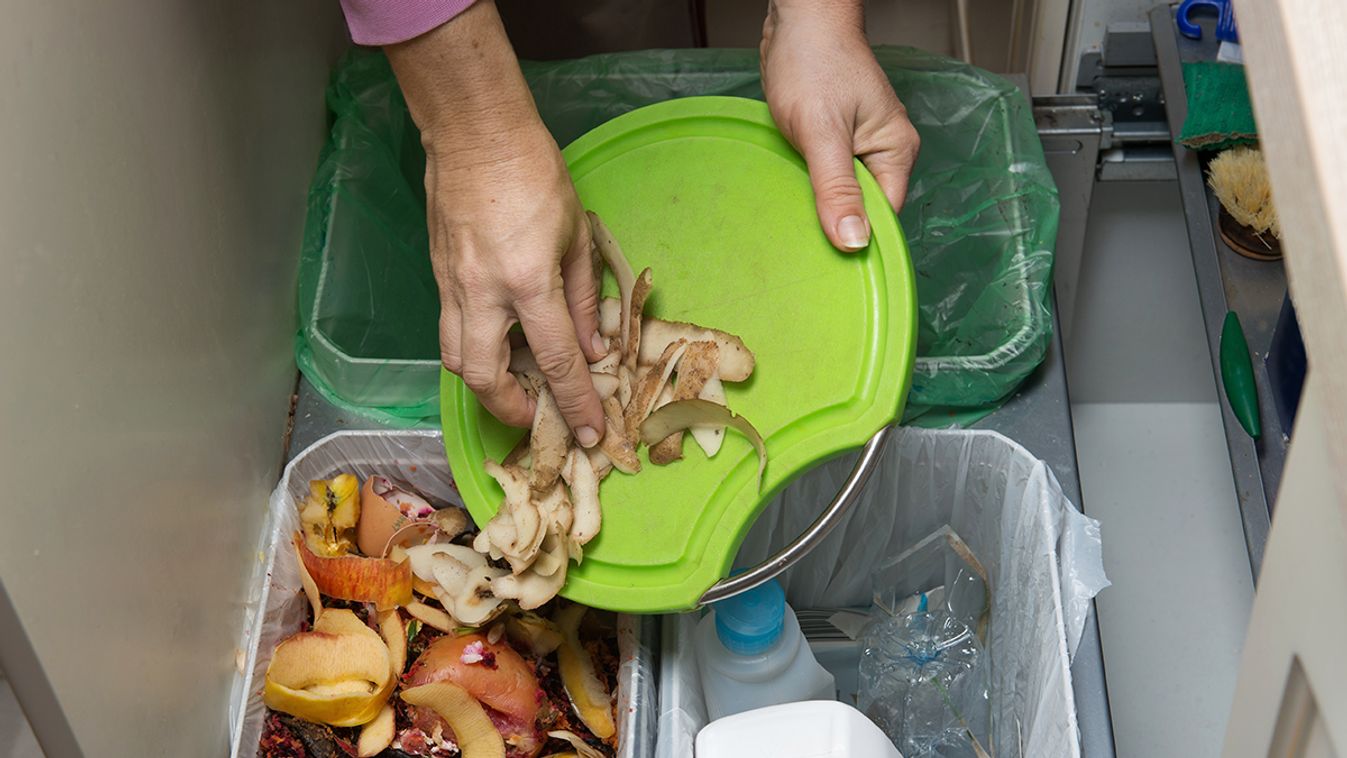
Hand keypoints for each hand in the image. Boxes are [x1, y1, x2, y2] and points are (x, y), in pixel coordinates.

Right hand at [387, 1, 604, 444]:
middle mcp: (482, 292)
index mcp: (528, 281)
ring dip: (485, 383)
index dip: (574, 401)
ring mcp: (452, 285)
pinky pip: (451, 328)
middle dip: (510, 408)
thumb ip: (585, 298)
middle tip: (537, 412)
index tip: (590, 429)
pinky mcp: (437, 275)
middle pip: (483, 377)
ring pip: (456, 358)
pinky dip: (475, 348)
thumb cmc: (535, 174)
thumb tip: (593, 348)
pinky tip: (500, 340)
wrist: (475, 133)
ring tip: (516, 382)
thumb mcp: (577, 236)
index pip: (555, 359)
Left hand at [760, 0, 919, 250]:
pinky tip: (792, 194)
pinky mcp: (834, 143)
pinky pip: (826, 179)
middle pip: (864, 210)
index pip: (885, 217)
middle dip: (837, 225)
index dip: (859, 239)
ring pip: (842, 196)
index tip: (831, 263)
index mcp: (895, 152)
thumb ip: (837, 188)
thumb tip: (854, 240)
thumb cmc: (814, 62)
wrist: (798, 21)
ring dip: (820, 207)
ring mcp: (858, 148)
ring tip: (796, 220)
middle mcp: (882, 153)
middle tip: (805, 244)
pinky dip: (810, 188)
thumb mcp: (823, 132)